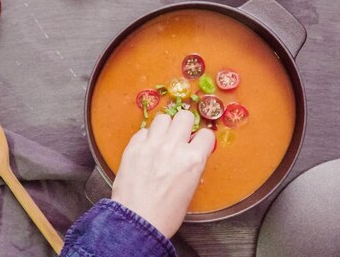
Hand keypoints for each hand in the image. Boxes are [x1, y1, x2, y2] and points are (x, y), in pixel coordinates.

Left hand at [111, 110, 214, 237]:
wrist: (137, 222)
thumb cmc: (165, 214)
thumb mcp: (190, 189)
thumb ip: (192, 165)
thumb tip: (190, 154)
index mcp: (193, 160)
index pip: (206, 134)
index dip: (202, 139)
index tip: (197, 143)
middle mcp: (174, 147)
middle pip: (184, 117)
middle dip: (184, 126)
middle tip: (179, 136)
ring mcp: (151, 145)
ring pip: (163, 118)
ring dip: (164, 127)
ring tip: (161, 140)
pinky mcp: (133, 147)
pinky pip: (143, 130)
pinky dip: (146, 137)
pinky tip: (146, 149)